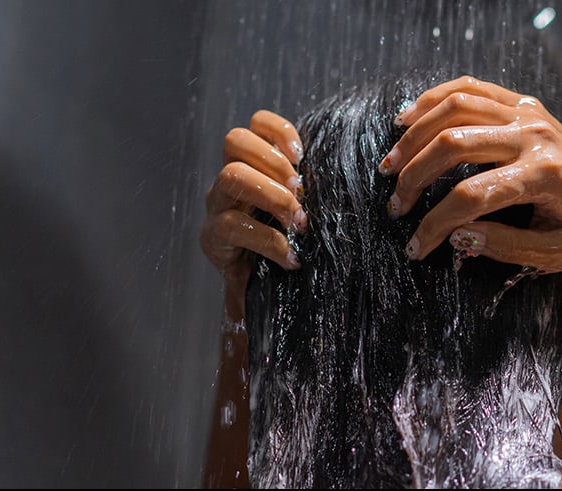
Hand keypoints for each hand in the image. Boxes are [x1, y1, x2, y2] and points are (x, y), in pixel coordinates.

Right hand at [199, 110, 306, 319]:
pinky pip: (232, 226)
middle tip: (301, 192)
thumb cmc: (287, 246)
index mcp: (250, 166)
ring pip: (230, 176)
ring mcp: (216, 207)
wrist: (260, 295)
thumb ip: (311, 193)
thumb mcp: (301, 214)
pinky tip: (291, 257)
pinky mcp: (212, 239)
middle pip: (235, 140)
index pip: (253, 124)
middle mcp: (228, 180)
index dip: (277, 130)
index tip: (303, 154)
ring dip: (272, 195)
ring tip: (298, 222)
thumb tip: (349, 172)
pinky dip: (269, 241)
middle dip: (274, 162)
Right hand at [383, 76, 561, 271]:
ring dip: (415, 135)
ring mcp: (529, 114)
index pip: (472, 196)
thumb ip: (504, 247)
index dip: (435, 224)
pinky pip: (471, 89)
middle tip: (395, 205)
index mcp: (544, 175)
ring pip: (456, 107)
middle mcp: (535, 136)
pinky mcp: (523, 105)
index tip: (416, 246)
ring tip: (392, 163)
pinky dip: (434, 99)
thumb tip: (456, 235)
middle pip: (454, 143)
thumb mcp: (551, 254)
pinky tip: (409, 118)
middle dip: (415, 176)